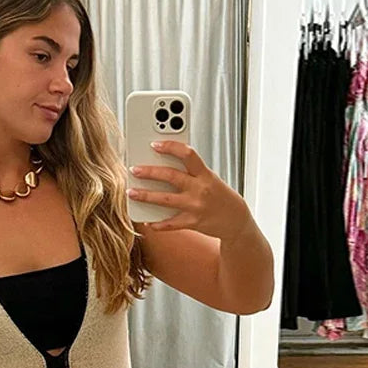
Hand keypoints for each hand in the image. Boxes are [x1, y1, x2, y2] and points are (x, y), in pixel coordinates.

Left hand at [127, 140, 250, 238]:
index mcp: (205, 174)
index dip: (170, 147)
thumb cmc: (220, 196)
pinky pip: (170, 223)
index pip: (188, 154)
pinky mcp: (192, 223)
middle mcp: (200, 189)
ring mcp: (195, 207)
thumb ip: (191, 171)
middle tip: (134, 169)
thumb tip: (165, 162)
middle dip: (150, 172)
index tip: (154, 144)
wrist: (236, 220)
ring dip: (146, 196)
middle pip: (171, 176)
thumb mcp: (210, 178)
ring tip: (131, 192)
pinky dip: (158, 224)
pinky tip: (148, 221)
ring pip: (166, 200)